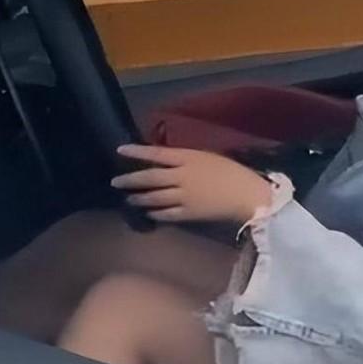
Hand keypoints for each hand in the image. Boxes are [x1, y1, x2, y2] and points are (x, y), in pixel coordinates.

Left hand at [111, 144, 274, 225]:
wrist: (247, 194)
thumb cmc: (231, 172)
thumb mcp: (207, 157)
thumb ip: (185, 160)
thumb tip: (164, 162)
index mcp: (188, 158)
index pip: (156, 153)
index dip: (137, 152)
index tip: (120, 150)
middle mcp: (181, 176)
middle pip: (150, 178)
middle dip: (130, 180)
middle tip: (115, 182)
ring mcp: (183, 196)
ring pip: (154, 197)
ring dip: (139, 198)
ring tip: (129, 199)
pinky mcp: (188, 213)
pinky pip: (166, 213)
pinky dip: (155, 213)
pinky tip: (148, 213)